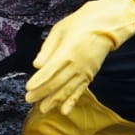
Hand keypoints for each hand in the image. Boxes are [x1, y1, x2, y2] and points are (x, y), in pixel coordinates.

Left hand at [25, 0, 134, 114]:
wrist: (106, 25)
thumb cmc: (79, 23)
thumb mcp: (59, 30)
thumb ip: (47, 49)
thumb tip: (36, 65)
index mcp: (67, 53)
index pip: (49, 72)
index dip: (38, 81)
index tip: (27, 89)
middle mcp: (77, 65)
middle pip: (57, 83)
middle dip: (42, 93)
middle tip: (29, 100)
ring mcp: (85, 72)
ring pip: (67, 90)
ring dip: (55, 101)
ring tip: (43, 109)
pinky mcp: (91, 75)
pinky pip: (80, 90)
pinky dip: (72, 101)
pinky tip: (65, 110)